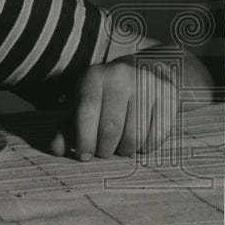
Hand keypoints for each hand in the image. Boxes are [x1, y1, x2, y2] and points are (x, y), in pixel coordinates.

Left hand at [49, 55, 179, 160]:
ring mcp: (147, 84)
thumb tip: (56, 149)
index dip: (84, 138)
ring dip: (125, 150)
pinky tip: (139, 141)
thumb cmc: (107, 93)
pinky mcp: (168, 96)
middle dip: (104, 149)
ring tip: (120, 146)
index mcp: (94, 75)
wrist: (148, 68)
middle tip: (102, 153)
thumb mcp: (83, 102)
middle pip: (111, 128)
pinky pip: (156, 136)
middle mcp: (120, 76)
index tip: (83, 156)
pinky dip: (145, 147)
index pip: (86, 111)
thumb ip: (67, 127)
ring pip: (135, 136)